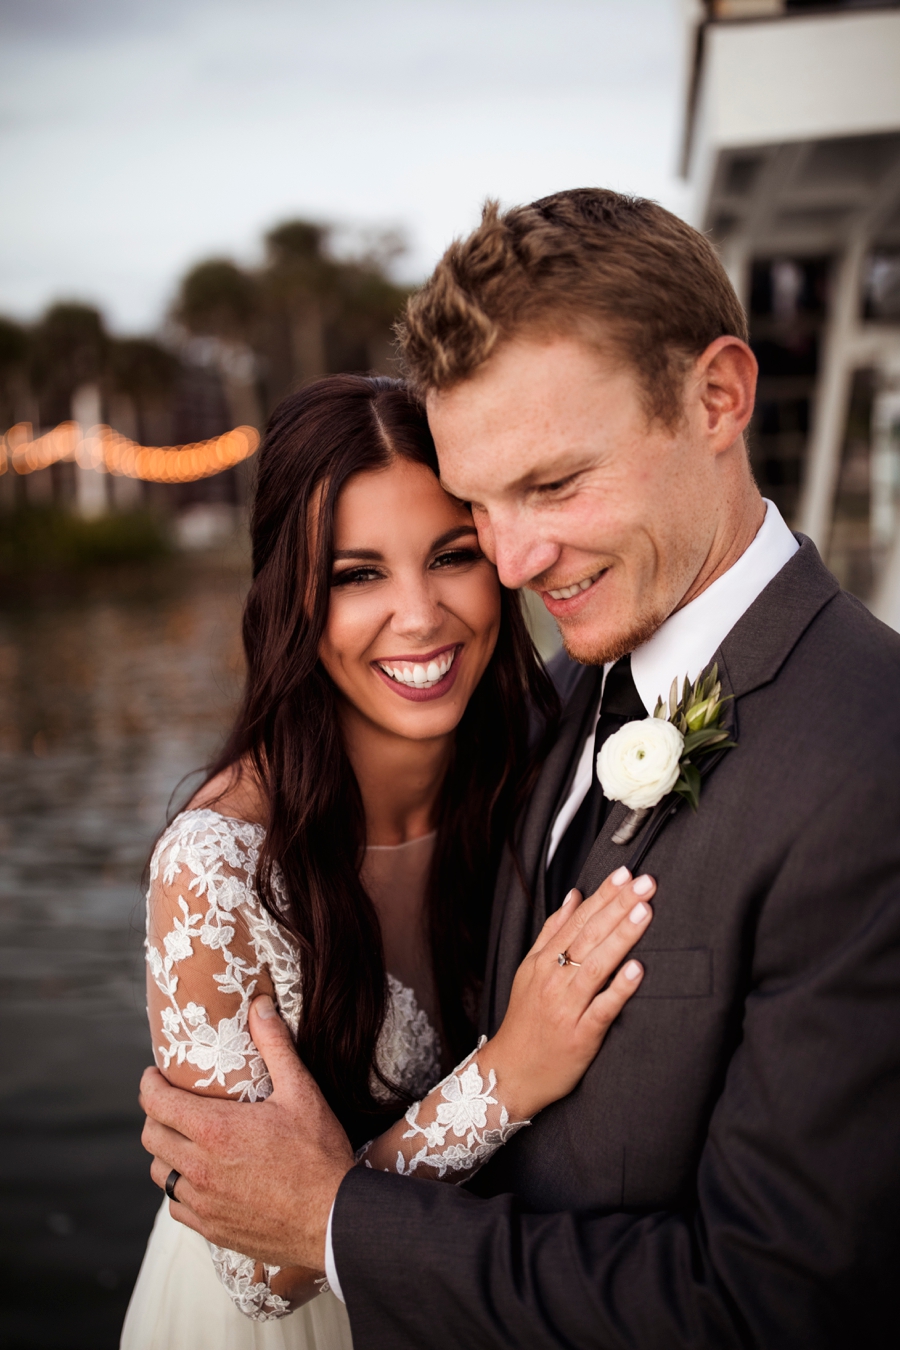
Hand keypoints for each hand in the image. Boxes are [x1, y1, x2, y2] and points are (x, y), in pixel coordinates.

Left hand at [140, 995, 353, 1270]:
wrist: (333, 1220)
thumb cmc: (319, 1155)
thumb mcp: (301, 1092)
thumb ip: (276, 1046)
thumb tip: (260, 1005)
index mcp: (215, 1130)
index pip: (156, 1103)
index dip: (149, 1085)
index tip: (155, 1075)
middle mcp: (199, 1167)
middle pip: (151, 1137)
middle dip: (155, 1115)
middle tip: (171, 1103)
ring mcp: (203, 1202)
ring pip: (159, 1173)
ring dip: (166, 1152)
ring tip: (185, 1139)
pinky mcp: (211, 1228)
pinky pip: (176, 1206)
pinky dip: (180, 1188)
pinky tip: (200, 1178)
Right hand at [477, 867, 653, 1118]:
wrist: (510, 1073)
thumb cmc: (525, 1020)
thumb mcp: (529, 970)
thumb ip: (552, 932)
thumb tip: (575, 895)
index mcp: (542, 961)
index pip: (578, 919)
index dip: (604, 895)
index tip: (626, 873)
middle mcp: (553, 979)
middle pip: (589, 935)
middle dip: (619, 905)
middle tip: (646, 882)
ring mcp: (566, 1007)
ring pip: (597, 965)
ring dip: (621, 936)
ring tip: (644, 912)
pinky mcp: (580, 1036)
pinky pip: (602, 1009)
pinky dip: (618, 988)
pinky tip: (636, 969)